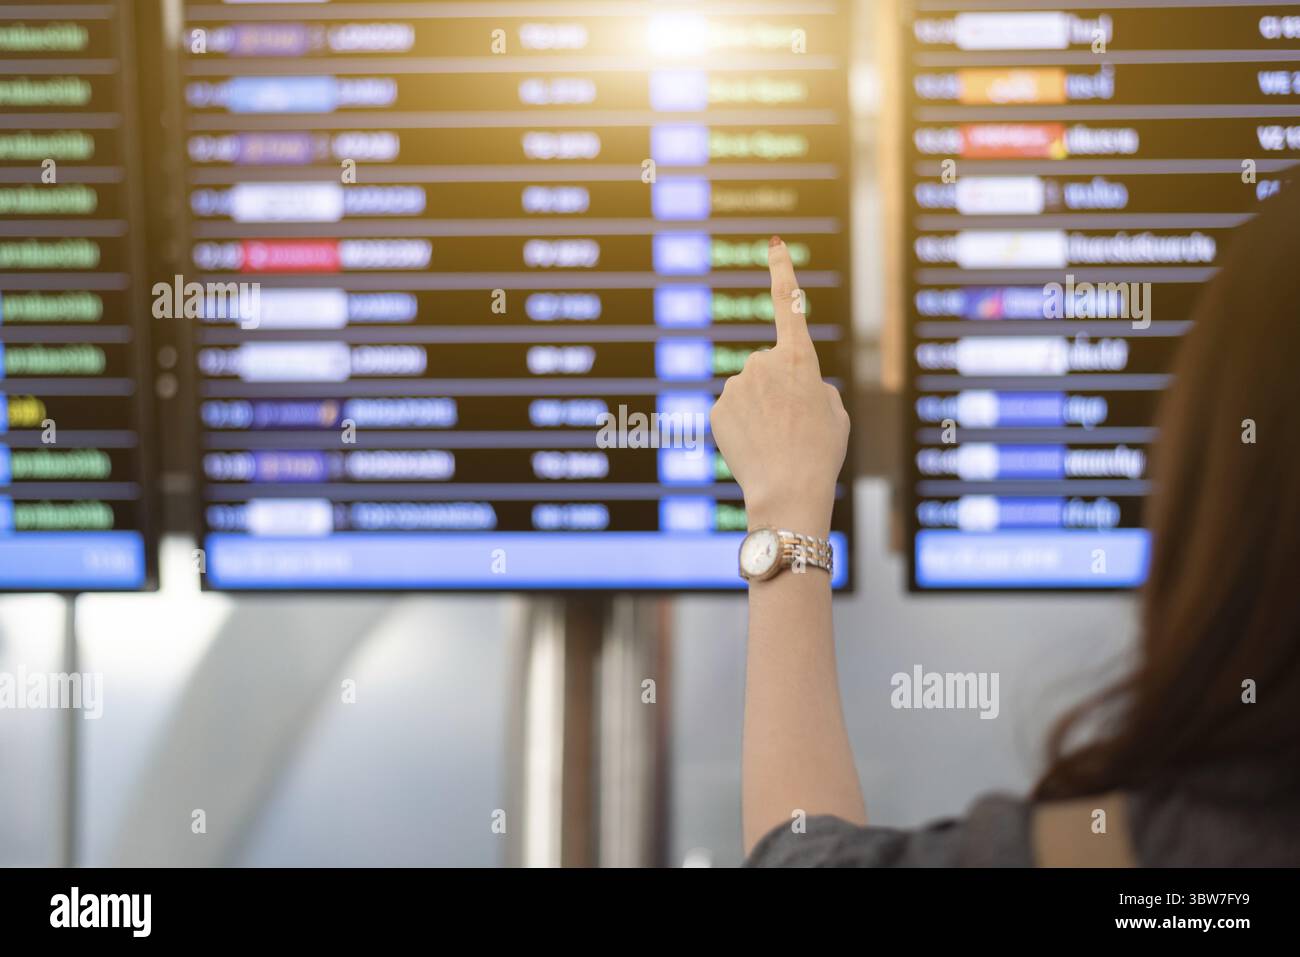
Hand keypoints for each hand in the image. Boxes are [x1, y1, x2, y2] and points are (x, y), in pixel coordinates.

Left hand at [709, 236, 848, 538]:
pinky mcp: (718, 408)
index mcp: (799, 358)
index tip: (775, 245)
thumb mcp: (835, 413)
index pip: (789, 304)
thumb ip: (814, 387)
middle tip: (793, 424)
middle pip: (769, 366)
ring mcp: (737, 384)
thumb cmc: (820, 452)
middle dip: (778, 388)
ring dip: (760, 408)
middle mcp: (763, 362)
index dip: (783, 271)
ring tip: (776, 440)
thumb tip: (793, 385)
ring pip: (749, 390)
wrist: (788, 490)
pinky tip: (755, 446)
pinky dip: (742, 425)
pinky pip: (732, 410)